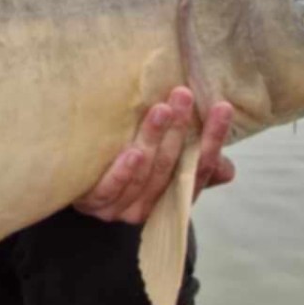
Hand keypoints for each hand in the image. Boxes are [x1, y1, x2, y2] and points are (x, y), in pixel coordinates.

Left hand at [72, 87, 235, 224]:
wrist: (76, 183)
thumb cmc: (127, 167)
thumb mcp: (162, 161)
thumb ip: (192, 163)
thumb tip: (226, 169)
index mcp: (172, 196)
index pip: (200, 168)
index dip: (213, 139)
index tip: (222, 108)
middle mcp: (150, 206)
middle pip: (171, 167)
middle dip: (179, 130)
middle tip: (183, 95)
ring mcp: (121, 209)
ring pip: (144, 175)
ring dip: (154, 141)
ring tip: (160, 110)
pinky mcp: (94, 205)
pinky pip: (110, 190)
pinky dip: (124, 172)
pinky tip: (132, 151)